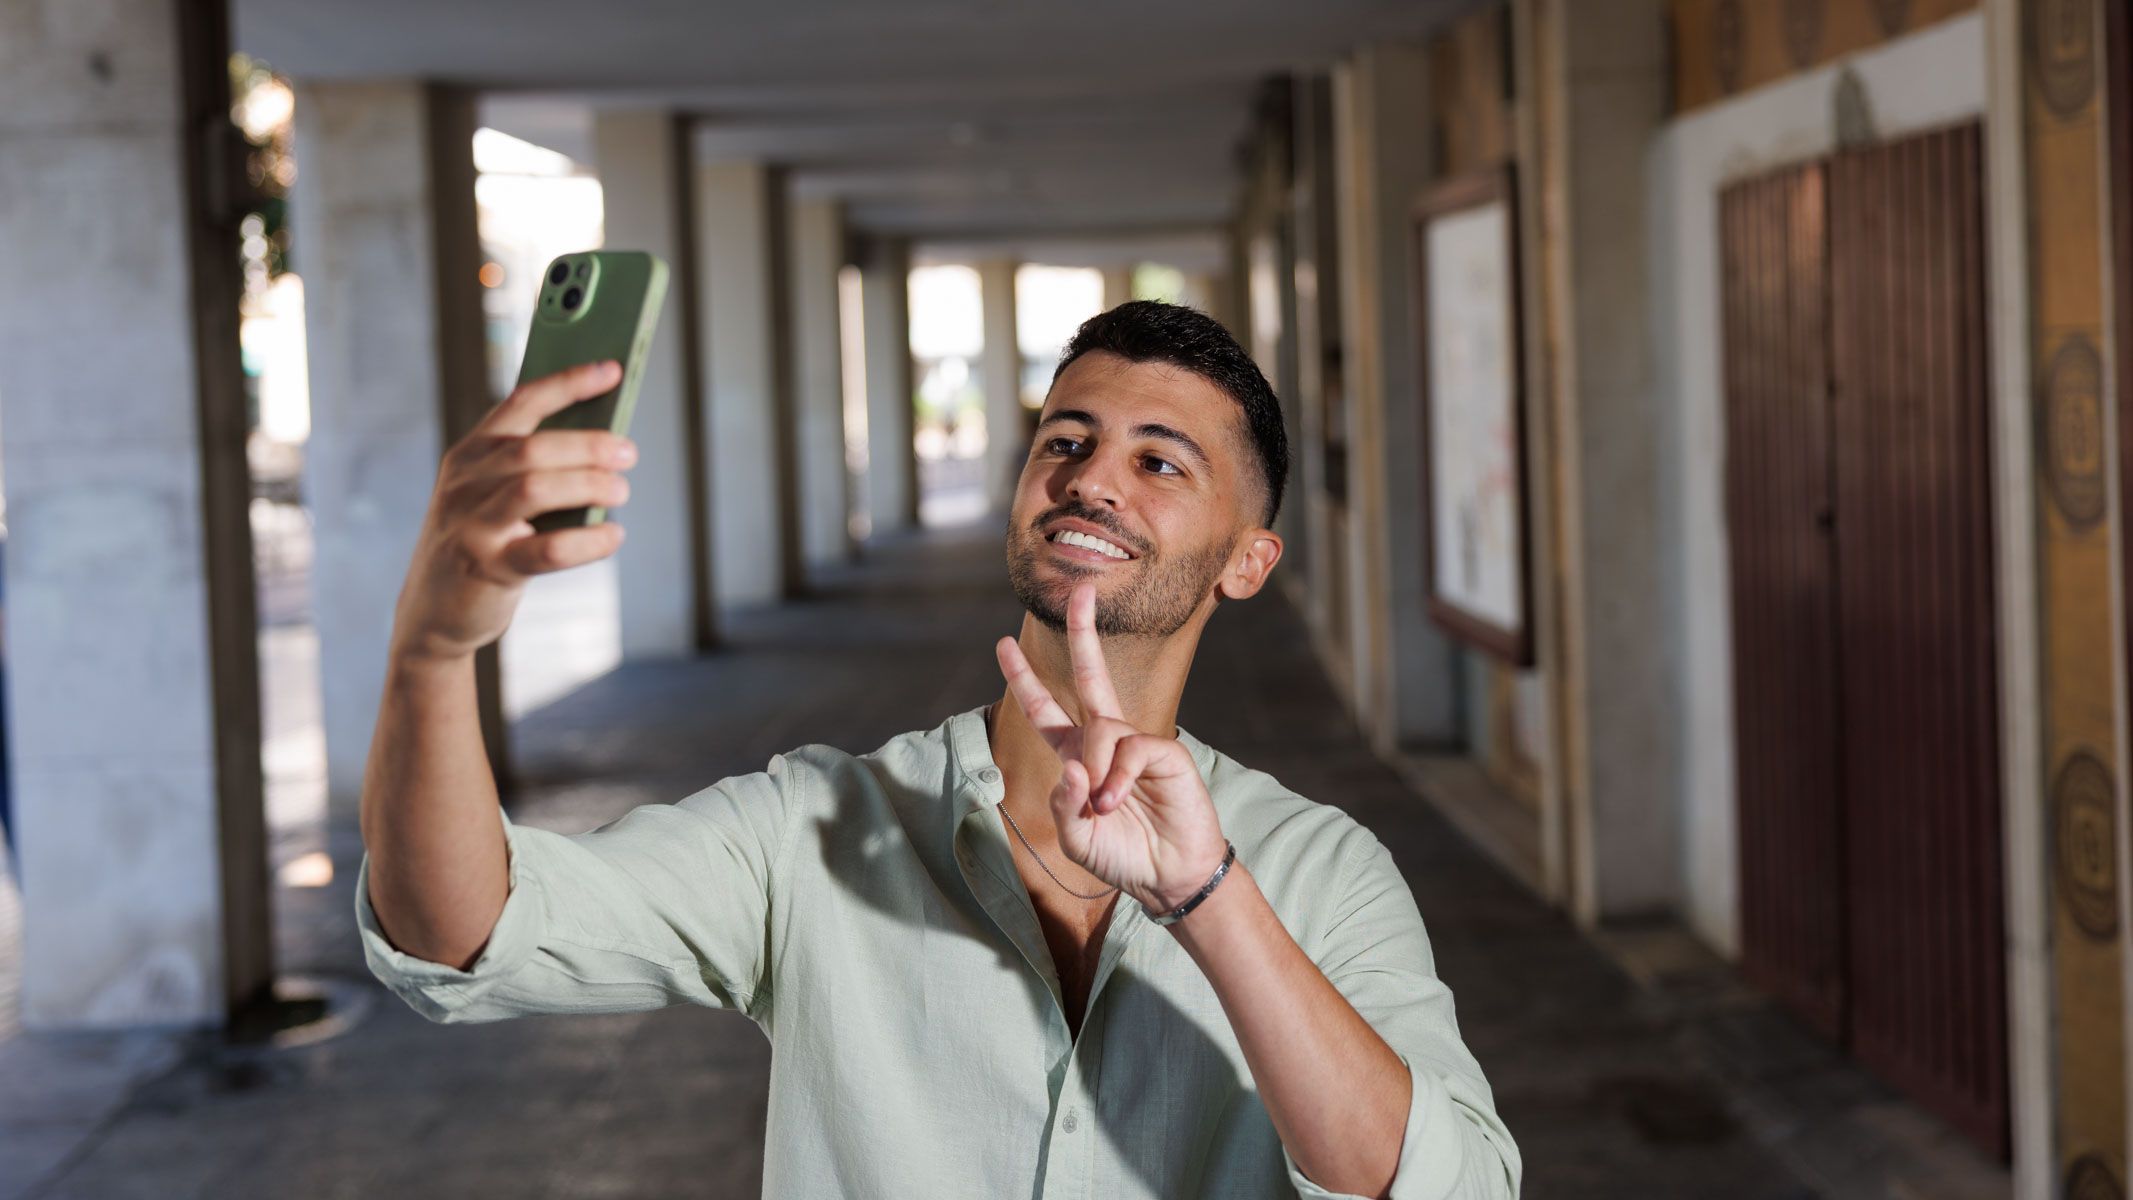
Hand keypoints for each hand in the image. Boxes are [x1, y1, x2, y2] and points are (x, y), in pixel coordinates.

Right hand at [389, 361, 636, 663]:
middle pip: (533, 447)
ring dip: (588, 484)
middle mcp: (465, 483)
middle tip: (628, 453)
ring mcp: (471, 525)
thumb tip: (604, 446)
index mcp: (470, 455)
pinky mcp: (486, 568)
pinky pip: (547, 549)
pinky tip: (613, 535)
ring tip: (621, 490)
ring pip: (535, 488)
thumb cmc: (478, 543)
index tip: (610, 370)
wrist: (430, 612)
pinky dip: (588, 541)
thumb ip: (531, 470)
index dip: (567, 383)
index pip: (520, 403)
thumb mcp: (490, 497)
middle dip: (589, 445)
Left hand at [995, 583, 1228, 913]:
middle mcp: (1106, 741)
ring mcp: (1136, 744)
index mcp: (1078, 756)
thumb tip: (1075, 766)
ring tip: (1106, 808)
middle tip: (1080, 592)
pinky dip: (1119, 776)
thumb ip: (1063, 804)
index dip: (1025, 678)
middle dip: (1083, 633)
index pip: (1045, 710)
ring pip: (1102, 728)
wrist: (1170, 877)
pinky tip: (1117, 801)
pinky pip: (1131, 748)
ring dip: (1097, 769)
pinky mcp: (1165, 753)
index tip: (1003, 644)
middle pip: (1090, 676)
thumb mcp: (1076, 838)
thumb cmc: (1123, 857)